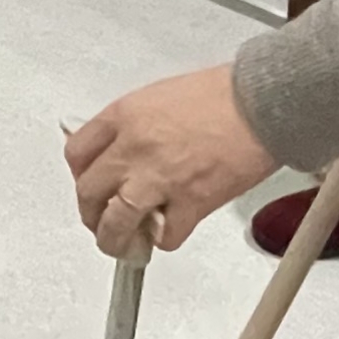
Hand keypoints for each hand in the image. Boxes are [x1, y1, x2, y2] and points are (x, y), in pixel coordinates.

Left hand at [63, 64, 275, 253]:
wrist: (262, 101)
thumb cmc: (222, 94)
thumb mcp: (159, 95)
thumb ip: (131, 125)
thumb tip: (117, 150)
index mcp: (124, 116)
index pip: (76, 154)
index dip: (80, 176)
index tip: (90, 185)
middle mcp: (134, 148)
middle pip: (88, 193)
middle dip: (90, 214)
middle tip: (100, 221)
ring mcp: (160, 178)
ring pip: (115, 223)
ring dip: (115, 240)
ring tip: (124, 245)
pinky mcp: (191, 203)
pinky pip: (165, 237)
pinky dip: (164, 241)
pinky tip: (170, 232)